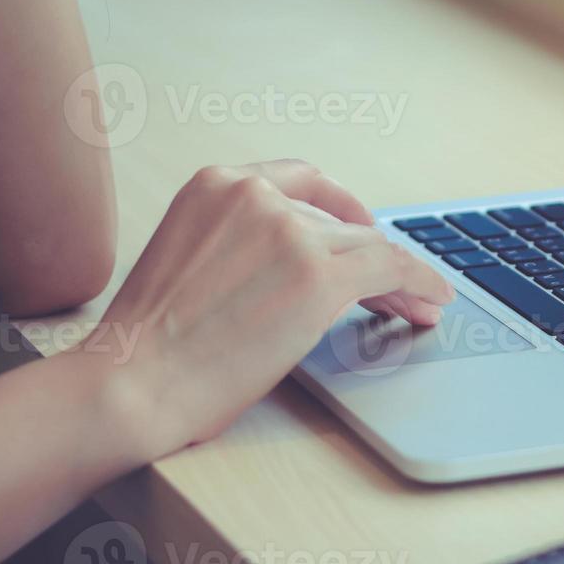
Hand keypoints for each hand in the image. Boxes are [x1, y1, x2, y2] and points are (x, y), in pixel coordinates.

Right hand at [82, 159, 453, 461]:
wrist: (132, 381)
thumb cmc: (151, 343)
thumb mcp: (189, 260)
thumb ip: (240, 244)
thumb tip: (296, 268)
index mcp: (216, 183)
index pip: (302, 182)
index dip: (342, 210)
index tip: (362, 232)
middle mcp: (255, 195)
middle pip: (342, 223)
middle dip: (371, 260)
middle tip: (396, 292)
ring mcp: (290, 232)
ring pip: (370, 248)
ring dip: (399, 280)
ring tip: (417, 308)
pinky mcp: (320, 276)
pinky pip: (392, 270)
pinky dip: (420, 285)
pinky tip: (432, 301)